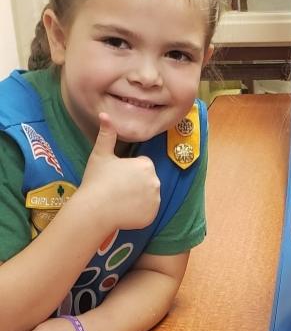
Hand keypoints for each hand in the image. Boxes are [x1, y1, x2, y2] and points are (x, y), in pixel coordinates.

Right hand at [79, 113, 160, 231]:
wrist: (94, 210)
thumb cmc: (97, 180)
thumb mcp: (100, 155)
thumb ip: (107, 134)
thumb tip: (105, 114)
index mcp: (146, 165)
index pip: (142, 165)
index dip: (128, 170)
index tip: (116, 176)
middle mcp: (155, 182)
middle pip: (147, 181)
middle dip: (135, 183)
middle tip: (117, 189)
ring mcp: (155, 200)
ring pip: (148, 196)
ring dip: (138, 198)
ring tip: (120, 200)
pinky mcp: (153, 216)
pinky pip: (148, 212)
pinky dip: (139, 212)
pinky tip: (124, 211)